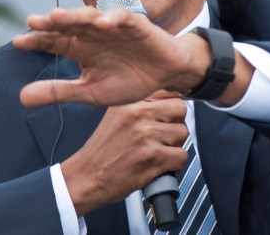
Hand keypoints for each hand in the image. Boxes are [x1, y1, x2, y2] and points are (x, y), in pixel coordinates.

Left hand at [13, 6, 208, 106]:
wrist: (165, 76)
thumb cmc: (128, 80)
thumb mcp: (90, 92)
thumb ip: (58, 92)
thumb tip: (21, 98)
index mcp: (79, 48)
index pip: (54, 41)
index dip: (37, 40)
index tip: (17, 42)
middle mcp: (92, 33)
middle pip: (67, 25)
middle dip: (50, 23)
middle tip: (32, 22)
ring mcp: (112, 26)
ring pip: (89, 16)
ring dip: (74, 16)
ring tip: (57, 16)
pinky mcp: (135, 24)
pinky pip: (122, 18)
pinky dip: (112, 19)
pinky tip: (101, 23)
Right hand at [61, 92, 188, 215]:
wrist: (87, 176)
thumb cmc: (102, 151)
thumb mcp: (116, 116)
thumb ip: (140, 107)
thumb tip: (169, 102)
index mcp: (130, 102)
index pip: (169, 93)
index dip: (171, 108)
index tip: (167, 118)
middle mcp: (137, 114)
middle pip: (180, 110)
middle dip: (176, 124)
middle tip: (164, 136)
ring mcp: (145, 135)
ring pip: (183, 133)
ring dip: (175, 146)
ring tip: (158, 152)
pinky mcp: (152, 157)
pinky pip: (182, 156)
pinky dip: (174, 165)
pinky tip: (160, 165)